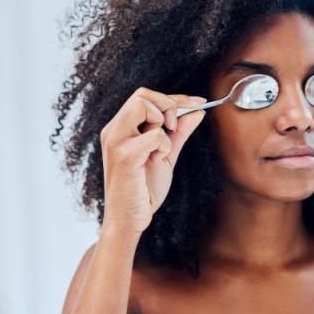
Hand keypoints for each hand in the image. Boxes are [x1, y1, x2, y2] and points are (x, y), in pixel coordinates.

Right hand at [99, 87, 206, 234]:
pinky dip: (163, 146)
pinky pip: (153, 135)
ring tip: (160, 149)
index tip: (199, 103)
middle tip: (175, 129)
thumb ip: (179, 133)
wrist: (130, 219)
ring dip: (163, 124)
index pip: (144, 97)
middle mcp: (113, 130)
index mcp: (120, 129)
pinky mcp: (124, 156)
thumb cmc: (143, 190)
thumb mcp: (165, 156)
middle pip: (142, 94)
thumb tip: (197, 112)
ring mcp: (116, 142)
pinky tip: (156, 161)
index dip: (175, 98)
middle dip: (169, 106)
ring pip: (143, 106)